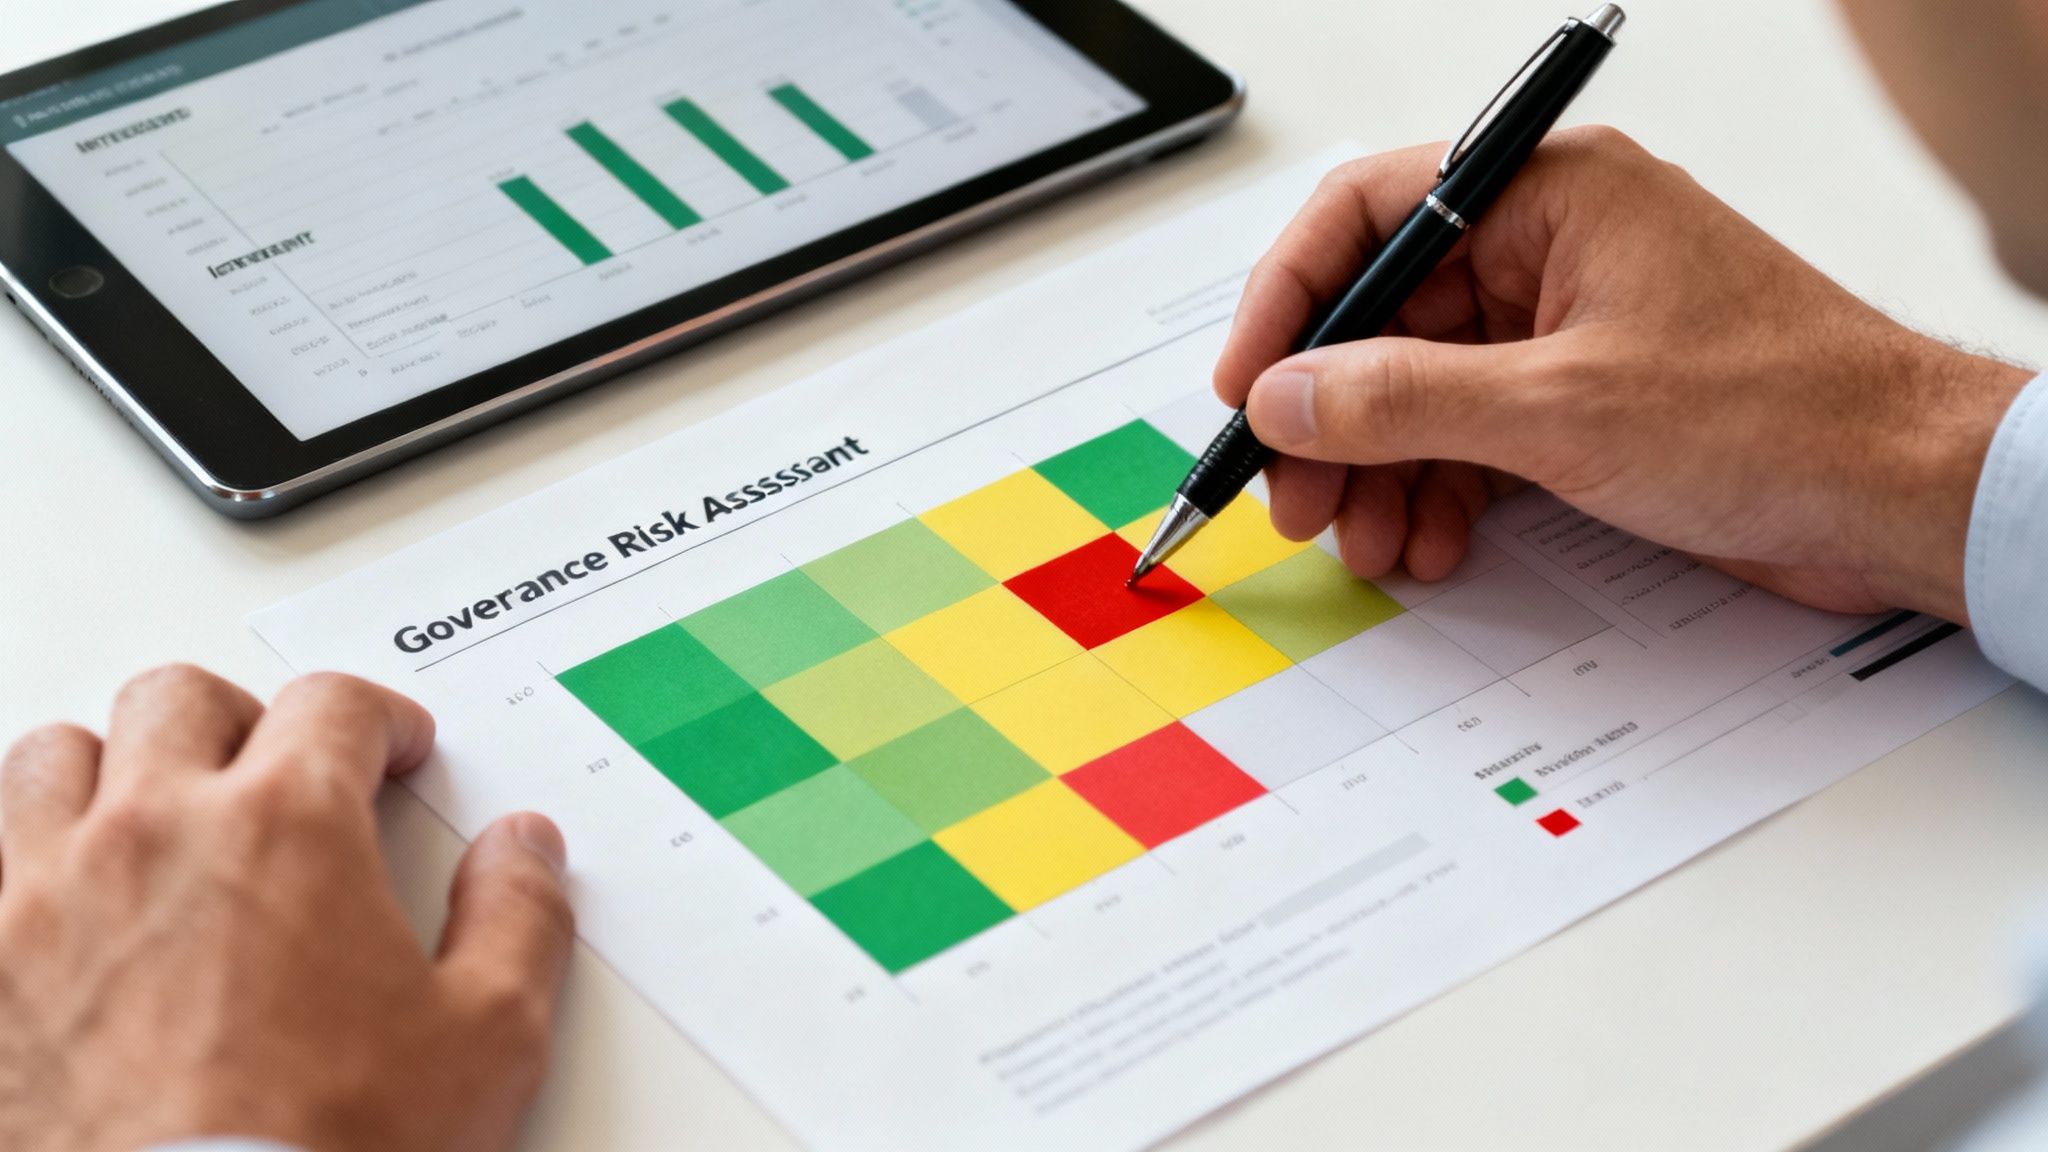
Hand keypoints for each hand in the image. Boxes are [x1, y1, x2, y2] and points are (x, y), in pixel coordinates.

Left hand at [0, 667, 574, 1151]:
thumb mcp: (485, 1040)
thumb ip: (517, 919)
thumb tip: (524, 853)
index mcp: (284, 828)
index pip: (331, 705)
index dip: (377, 718)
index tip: (389, 749)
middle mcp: (151, 835)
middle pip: (179, 701)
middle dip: (241, 721)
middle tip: (276, 769)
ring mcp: (41, 899)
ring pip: (54, 760)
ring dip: (112, 772)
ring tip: (152, 818)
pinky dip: (27, 865)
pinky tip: (68, 904)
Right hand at [1216, 127, 2033, 620]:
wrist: (1903, 496)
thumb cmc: (1786, 413)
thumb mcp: (1560, 407)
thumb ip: (1402, 398)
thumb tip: (1289, 395)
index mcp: (1552, 193)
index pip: (1368, 213)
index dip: (1289, 300)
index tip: (1247, 385)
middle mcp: (1553, 247)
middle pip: (1383, 317)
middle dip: (1331, 415)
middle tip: (1296, 491)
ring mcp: (1566, 328)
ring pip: (1420, 389)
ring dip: (1379, 470)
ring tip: (1367, 538)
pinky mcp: (1583, 401)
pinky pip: (1471, 436)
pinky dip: (1439, 492)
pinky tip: (1431, 543)